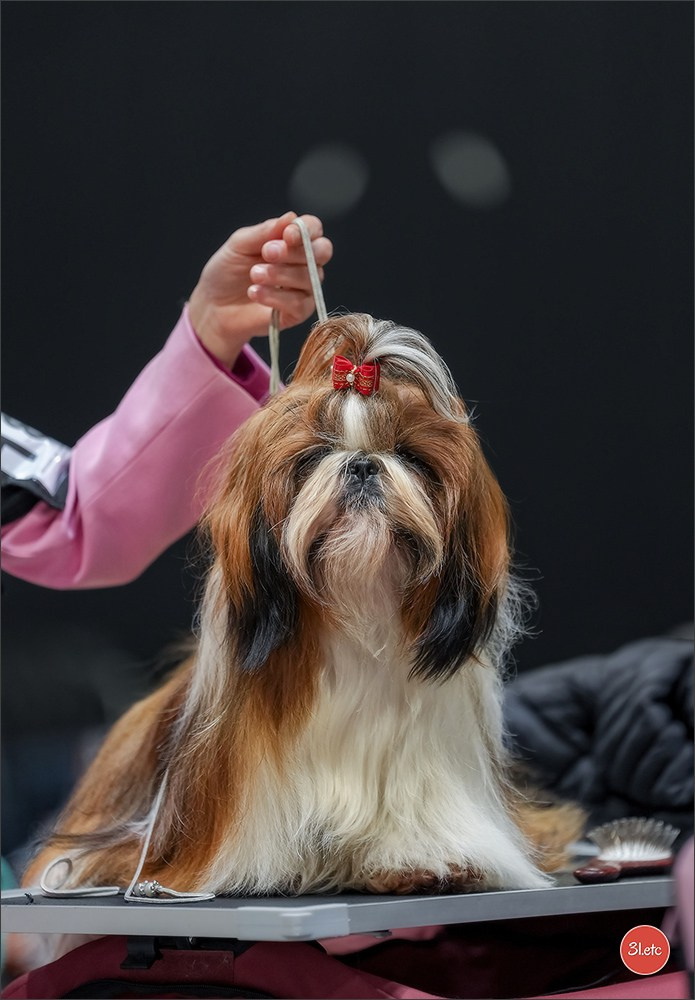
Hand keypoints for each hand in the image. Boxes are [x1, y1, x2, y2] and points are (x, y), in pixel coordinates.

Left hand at [188, 211, 332, 367]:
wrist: (213, 307)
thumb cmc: (226, 272)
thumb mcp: (239, 245)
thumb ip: (264, 232)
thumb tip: (291, 217)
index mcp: (292, 242)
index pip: (314, 229)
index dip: (306, 230)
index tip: (286, 235)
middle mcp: (304, 264)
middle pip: (322, 251)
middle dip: (295, 251)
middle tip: (267, 253)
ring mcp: (304, 289)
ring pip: (309, 278)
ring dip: (279, 274)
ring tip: (253, 275)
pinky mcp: (298, 313)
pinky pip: (299, 303)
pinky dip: (276, 297)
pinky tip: (254, 293)